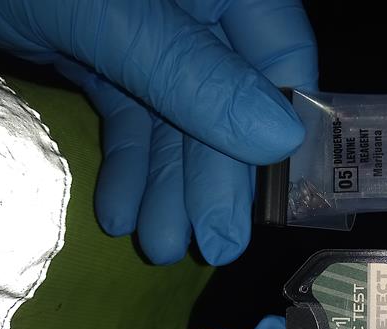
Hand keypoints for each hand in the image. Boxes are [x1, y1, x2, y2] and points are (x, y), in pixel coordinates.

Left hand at [0, 0, 316, 264]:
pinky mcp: (105, 54)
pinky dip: (128, 165)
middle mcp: (196, 8)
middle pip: (228, 100)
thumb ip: (192, 74)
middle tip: (214, 247)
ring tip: (158, 245)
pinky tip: (119, 211)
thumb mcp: (108, 14)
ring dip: (167, 186)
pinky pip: (132, 117)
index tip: (269, 197)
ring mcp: (151, 33)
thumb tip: (280, 140)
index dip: (280, 127)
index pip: (281, 54)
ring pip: (177, 120)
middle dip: (213, 177)